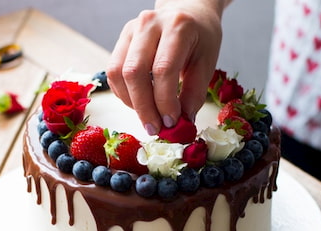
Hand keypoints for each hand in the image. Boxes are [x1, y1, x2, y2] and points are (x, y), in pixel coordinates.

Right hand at [107, 0, 225, 135]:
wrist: (187, 12)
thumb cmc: (200, 37)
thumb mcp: (207, 62)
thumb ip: (194, 94)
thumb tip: (182, 124)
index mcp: (177, 26)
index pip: (163, 69)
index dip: (164, 101)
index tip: (171, 123)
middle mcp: (149, 23)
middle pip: (134, 72)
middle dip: (143, 107)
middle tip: (155, 128)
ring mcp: (131, 30)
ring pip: (117, 73)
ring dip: (131, 102)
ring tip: (148, 117)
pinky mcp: (121, 39)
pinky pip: (113, 72)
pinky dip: (124, 94)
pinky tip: (140, 102)